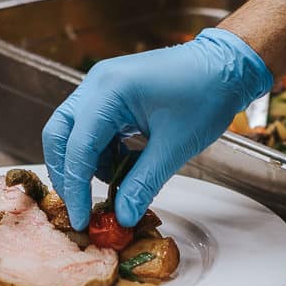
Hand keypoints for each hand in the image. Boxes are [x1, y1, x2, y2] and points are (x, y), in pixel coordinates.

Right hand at [43, 28, 271, 229]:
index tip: (79, 218)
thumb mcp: (174, 147)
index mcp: (109, 91)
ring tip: (115, 187)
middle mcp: (97, 84)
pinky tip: (125, 167)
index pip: (77, 147)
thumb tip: (122, 217)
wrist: (226, 67)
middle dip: (67, 174)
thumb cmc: (206, 96)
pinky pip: (92, 128)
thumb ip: (143, 183)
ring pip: (73, 132)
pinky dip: (101, 153)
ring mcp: (102, 86)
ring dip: (86, 164)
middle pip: (60, 134)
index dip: (76, 187)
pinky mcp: (111, 94)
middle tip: (80, 205)